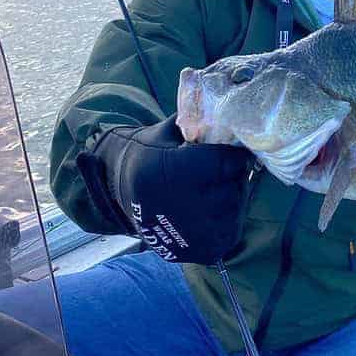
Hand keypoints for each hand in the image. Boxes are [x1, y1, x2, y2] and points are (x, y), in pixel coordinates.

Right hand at [75, 115, 251, 263]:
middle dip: (232, 176)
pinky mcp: (200, 251)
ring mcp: (195, 232)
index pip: (232, 162)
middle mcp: (187, 204)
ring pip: (236, 209)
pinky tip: (211, 210)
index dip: (233, 155)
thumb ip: (197, 121)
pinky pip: (230, 232)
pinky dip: (226, 220)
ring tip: (213, 190)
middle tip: (220, 171)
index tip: (229, 152)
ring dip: (232, 198)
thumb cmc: (148, 156)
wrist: (119, 194)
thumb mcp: (167, 132)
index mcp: (179, 170)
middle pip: (236, 186)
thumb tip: (228, 104)